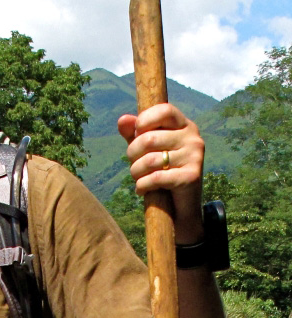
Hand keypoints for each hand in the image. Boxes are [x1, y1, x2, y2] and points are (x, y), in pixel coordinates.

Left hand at [118, 104, 204, 243]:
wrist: (180, 207)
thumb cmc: (162, 172)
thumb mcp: (147, 150)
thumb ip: (134, 134)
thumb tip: (122, 120)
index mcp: (184, 125)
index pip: (164, 110)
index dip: (144, 121)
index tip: (136, 135)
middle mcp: (193, 138)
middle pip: (150, 138)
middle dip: (132, 154)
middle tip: (133, 165)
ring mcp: (195, 157)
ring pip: (150, 160)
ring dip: (135, 172)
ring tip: (137, 178)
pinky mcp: (191, 177)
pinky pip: (156, 178)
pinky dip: (142, 186)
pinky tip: (141, 190)